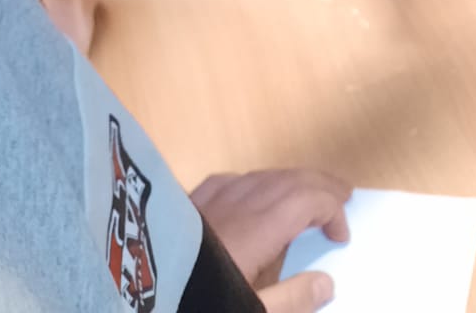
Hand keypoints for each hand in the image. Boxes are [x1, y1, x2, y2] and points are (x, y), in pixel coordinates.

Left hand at [190, 166, 349, 308]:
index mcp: (256, 230)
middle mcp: (235, 204)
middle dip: (319, 184)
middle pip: (286, 179)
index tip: (341, 236)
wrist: (133, 300)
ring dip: (290, 180)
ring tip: (307, 192)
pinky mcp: (185, 207)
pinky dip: (255, 182)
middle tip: (343, 195)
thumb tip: (327, 282)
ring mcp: (207, 201)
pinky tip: (252, 192)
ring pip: (259, 176)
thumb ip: (291, 301)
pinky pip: (229, 180)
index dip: (330, 211)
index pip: (305, 200)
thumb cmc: (198, 304)